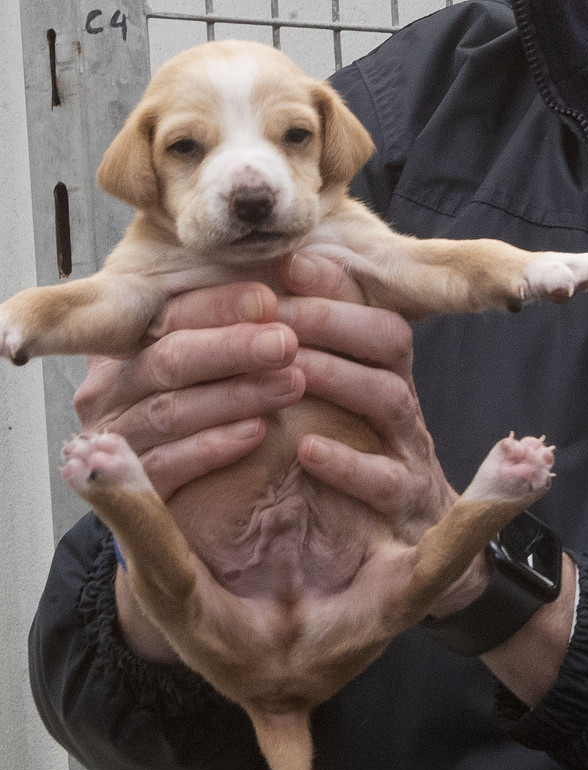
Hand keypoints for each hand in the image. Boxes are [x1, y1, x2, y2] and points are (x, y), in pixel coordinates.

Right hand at [73, 281, 302, 499]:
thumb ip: (243, 320)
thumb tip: (294, 270)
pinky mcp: (128, 483)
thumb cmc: (212, 407)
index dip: (218, 306)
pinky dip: (212, 447)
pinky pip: (168, 464)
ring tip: (290, 385)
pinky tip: (255, 433)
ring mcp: (113, 436)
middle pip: (169, 359)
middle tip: (286, 343)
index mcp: (127, 343)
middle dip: (232, 348)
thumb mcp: (218, 356)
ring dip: (235, 396)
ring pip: (172, 410)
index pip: (167, 316)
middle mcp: (110, 387)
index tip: (268, 300)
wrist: (187, 499)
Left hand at [277, 253, 484, 613]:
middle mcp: (401, 408)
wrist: (405, 573)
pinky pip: (386, 481)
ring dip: (340, 374)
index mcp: (380, 378)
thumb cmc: (350, 482)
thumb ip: (302, 368)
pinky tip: (306, 451)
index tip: (289, 263)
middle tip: (277, 308)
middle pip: (388, 340)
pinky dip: (348, 464)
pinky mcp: (409, 511)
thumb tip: (251, 306)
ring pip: (390, 396)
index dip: (334, 287)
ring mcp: (410, 456)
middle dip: (333, 318)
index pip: (367, 309)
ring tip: (292, 366)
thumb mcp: (327, 420)